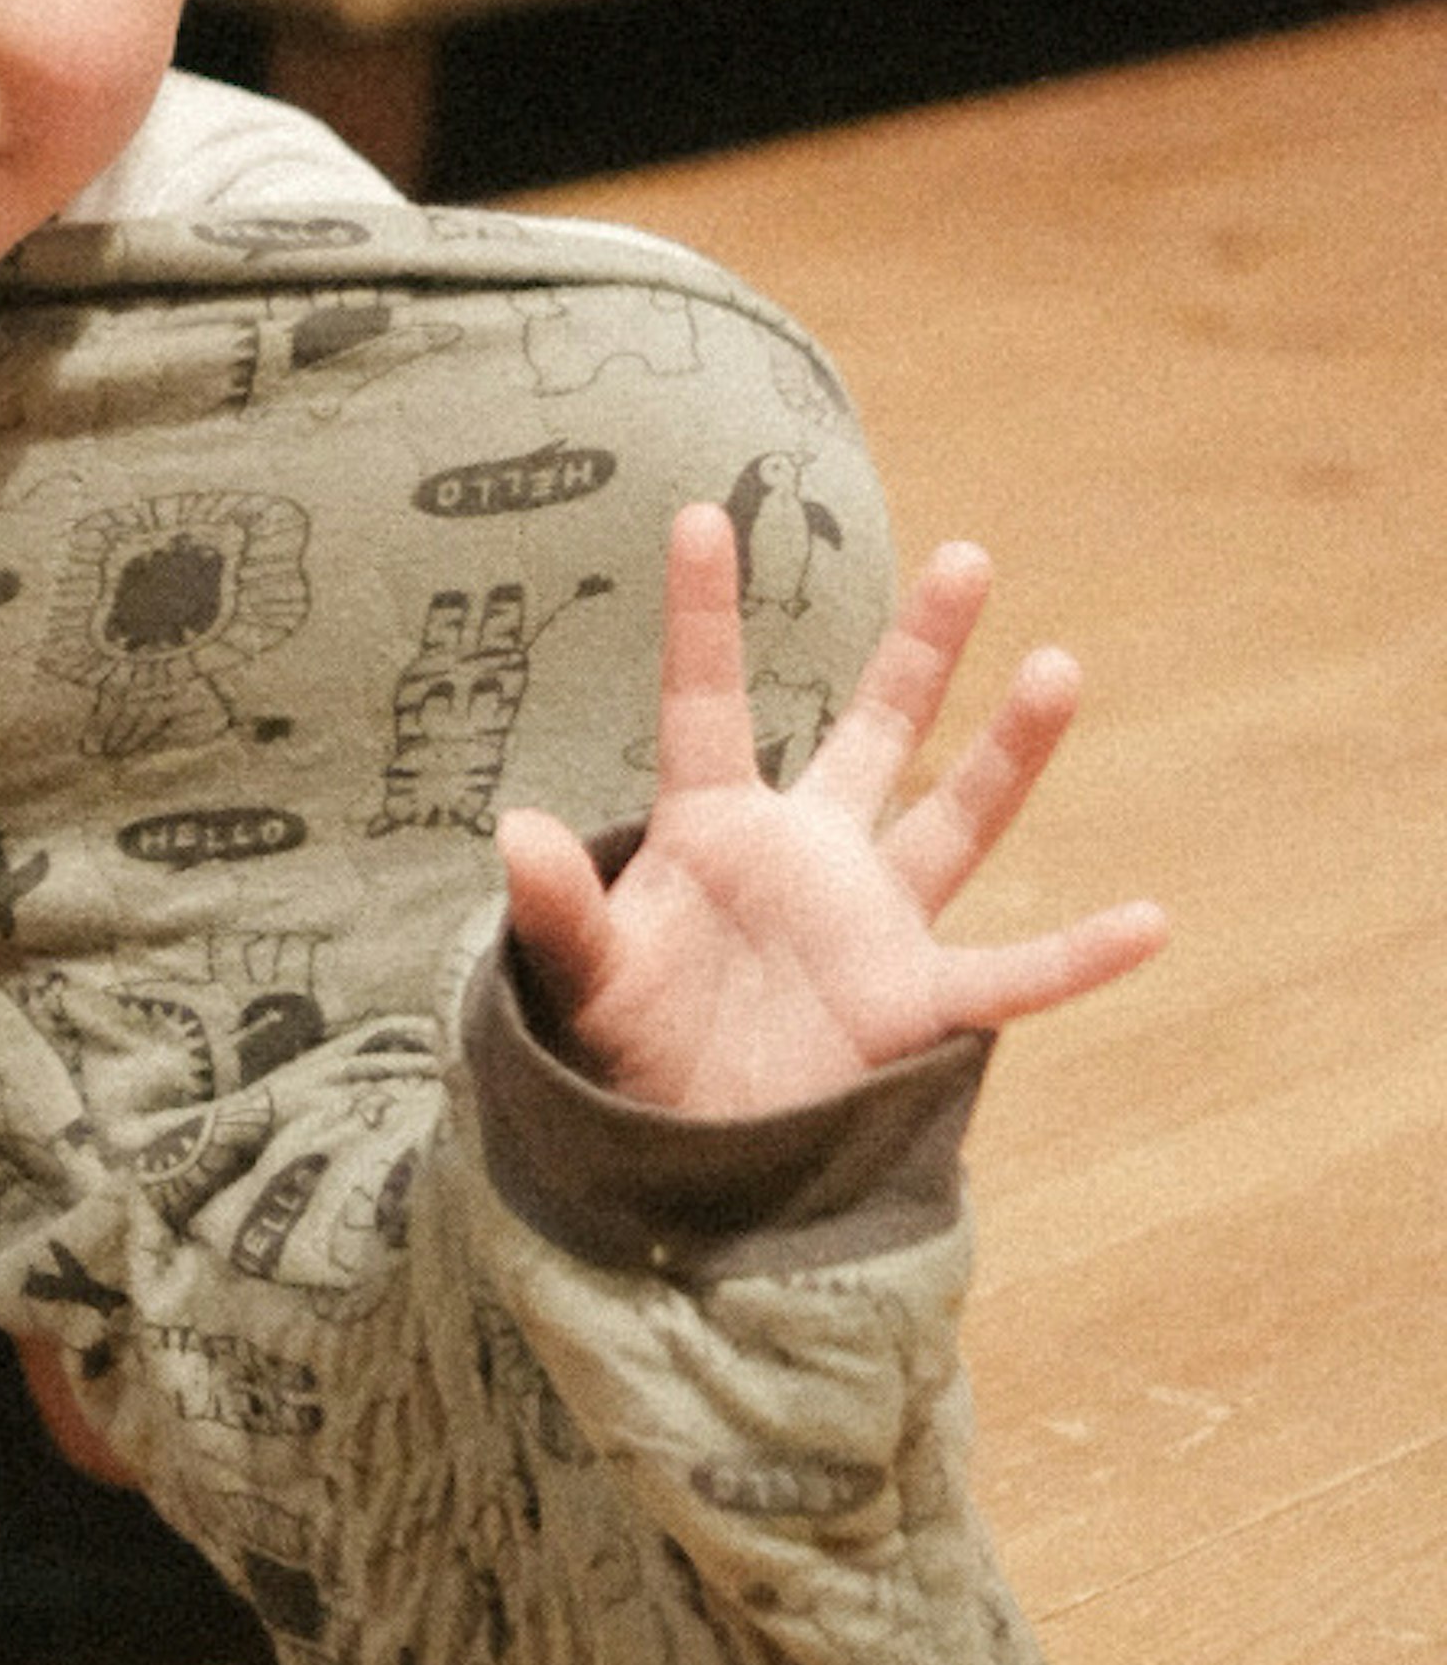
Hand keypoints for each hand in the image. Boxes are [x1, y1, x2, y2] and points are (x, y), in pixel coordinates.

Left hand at [497, 508, 1166, 1120]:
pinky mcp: (913, 1004)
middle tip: (969, 555)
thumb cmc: (629, 1048)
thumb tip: (514, 831)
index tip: (698, 512)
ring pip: (957, 820)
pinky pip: (1012, 977)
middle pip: (874, 732)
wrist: (683, 1152)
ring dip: (1008, 751)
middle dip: (919, 650)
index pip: (707, 702)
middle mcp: (809, 855)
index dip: (703, 613)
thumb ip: (560, 905)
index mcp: (715, 828)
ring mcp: (872, 923)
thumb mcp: (585, 973)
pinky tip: (1151, 922)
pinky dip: (1080, 956)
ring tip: (1061, 667)